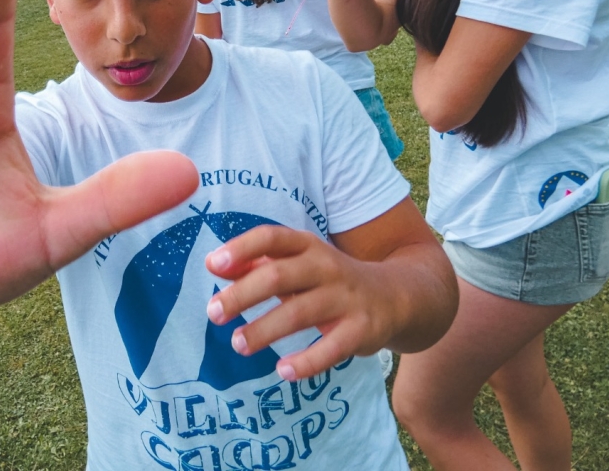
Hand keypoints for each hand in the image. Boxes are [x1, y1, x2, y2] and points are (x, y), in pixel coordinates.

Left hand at [204, 226, 395, 381]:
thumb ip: (257, 263)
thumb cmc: (328, 279)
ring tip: (238, 343)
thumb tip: (214, 264)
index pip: (272, 238)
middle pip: (279, 276)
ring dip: (264, 330)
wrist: (395, 295)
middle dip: (242, 295)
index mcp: (307, 245)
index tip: (213, 265)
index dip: (241, 249)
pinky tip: (283, 371)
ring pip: (300, 313)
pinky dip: (306, 362)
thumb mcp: (297, 262)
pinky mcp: (361, 330)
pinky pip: (331, 348)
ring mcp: (346, 298)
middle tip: (214, 313)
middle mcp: (326, 266)